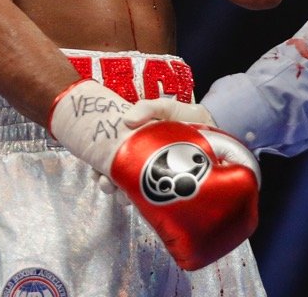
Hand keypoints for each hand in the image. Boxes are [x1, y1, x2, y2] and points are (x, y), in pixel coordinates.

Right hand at [94, 99, 217, 203]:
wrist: (213, 131)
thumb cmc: (186, 116)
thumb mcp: (166, 107)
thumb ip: (148, 107)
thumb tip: (127, 120)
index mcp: (133, 138)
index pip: (107, 151)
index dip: (96, 161)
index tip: (94, 170)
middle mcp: (137, 155)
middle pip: (112, 170)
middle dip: (105, 181)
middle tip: (107, 185)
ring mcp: (150, 171)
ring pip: (126, 185)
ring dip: (118, 192)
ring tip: (121, 196)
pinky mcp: (164, 183)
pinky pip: (145, 195)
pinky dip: (136, 199)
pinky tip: (135, 201)